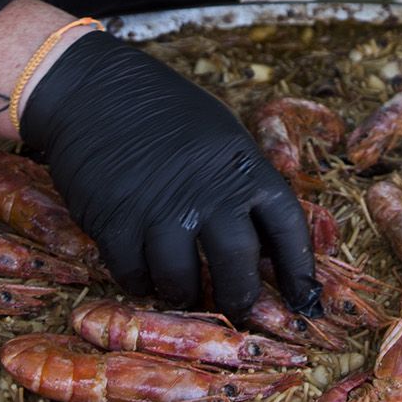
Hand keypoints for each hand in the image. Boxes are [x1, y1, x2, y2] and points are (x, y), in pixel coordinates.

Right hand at [20, 31, 315, 321]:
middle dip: (240, 300)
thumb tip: (266, 250)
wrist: (96, 89)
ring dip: (184, 296)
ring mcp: (160, 210)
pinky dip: (141, 283)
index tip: (305, 300)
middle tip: (237, 312)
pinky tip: (144, 273)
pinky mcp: (115, 222)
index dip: (300, 271)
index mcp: (243, 168)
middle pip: (238, 269)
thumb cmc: (166, 114)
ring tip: (183, 292)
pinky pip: (134, 276)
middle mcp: (208, 193)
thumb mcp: (222, 140)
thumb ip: (243, 189)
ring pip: (182, 283)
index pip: (288, 229)